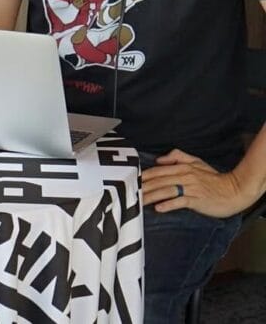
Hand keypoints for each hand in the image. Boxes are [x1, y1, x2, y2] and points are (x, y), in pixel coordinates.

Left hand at [142, 148, 256, 217]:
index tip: (131, 180)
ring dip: (151, 196)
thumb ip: (178, 156)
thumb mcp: (196, 162)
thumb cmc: (214, 178)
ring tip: (139, 201)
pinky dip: (169, 204)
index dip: (144, 175)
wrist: (234, 190)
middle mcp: (185, 176)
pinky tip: (159, 208)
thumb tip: (159, 159)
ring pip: (166, 190)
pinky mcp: (197, 200)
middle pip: (159, 180)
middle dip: (143, 186)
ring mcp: (191, 188)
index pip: (158, 170)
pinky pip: (180, 201)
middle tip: (129, 192)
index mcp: (183, 167)